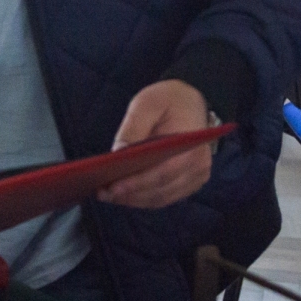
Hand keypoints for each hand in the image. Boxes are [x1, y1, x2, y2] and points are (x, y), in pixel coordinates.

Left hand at [97, 79, 214, 208]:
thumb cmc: (168, 100)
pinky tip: (123, 194)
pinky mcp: (189, 182)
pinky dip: (143, 198)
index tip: (113, 187)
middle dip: (129, 194)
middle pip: (161, 189)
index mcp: (190, 146)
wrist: (190, 101)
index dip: (137, 183)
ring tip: (107, 195)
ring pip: (162, 197)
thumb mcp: (146, 103)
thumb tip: (117, 154)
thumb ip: (133, 127)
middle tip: (102, 193)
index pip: (163, 172)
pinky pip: (165, 196)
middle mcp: (198, 166)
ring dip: (134, 200)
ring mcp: (196, 176)